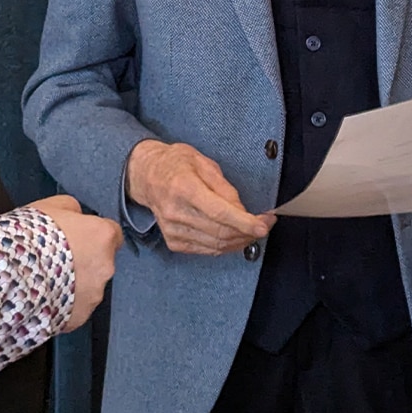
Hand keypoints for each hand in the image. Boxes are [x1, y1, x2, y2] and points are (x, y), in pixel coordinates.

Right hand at [25, 194, 122, 331]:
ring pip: (89, 287)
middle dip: (85, 261)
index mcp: (102, 236)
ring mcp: (94, 295)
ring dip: (74, 284)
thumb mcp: (53, 206)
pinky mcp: (79, 317)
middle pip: (101, 262)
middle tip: (58, 258)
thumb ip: (74, 209)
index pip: (113, 234)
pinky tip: (43, 297)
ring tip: (46, 279)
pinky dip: (64, 304)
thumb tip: (77, 213)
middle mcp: (105, 267)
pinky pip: (75, 308)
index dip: (96, 235)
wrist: (12, 275)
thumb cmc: (31, 238)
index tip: (82, 236)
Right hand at [125, 140, 273, 255]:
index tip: (263, 226)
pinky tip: (234, 236)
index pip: (219, 212)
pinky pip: (206, 250)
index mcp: (184, 187)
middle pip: (220, 232)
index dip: (244, 222)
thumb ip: (224, 187)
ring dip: (239, 241)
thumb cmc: (176, 164)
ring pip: (215, 245)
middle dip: (248, 232)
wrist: (146, 176)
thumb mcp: (203, 162)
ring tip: (252, 231)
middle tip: (265, 224)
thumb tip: (242, 210)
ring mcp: (172, 229)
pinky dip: (224, 246)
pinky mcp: (173, 241)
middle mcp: (175, 212)